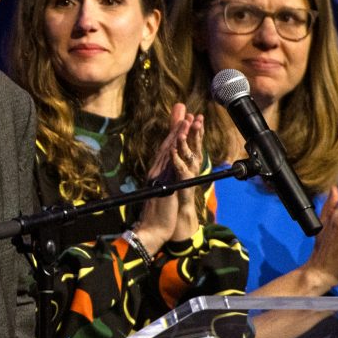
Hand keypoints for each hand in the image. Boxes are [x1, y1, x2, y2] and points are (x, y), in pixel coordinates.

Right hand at [135, 104, 205, 249]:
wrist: (152, 230)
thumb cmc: (159, 216)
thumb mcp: (165, 195)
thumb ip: (167, 182)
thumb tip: (169, 175)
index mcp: (159, 173)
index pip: (167, 148)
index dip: (175, 132)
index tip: (181, 117)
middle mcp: (157, 172)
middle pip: (167, 144)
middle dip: (176, 125)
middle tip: (182, 108)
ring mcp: (160, 177)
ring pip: (169, 151)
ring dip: (178, 134)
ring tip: (186, 119)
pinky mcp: (163, 183)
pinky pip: (170, 164)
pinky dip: (174, 152)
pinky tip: (179, 142)